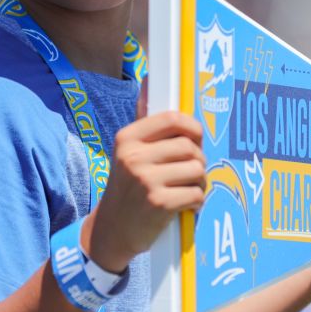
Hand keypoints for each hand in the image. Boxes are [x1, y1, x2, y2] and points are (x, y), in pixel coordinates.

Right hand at [84, 80, 205, 272]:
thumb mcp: (127, 153)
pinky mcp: (158, 203)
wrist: (111, 232)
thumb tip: (149, 79)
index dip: (194, 129)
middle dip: (198, 162)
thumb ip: (143, 122)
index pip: (174, 119)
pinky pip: (196, 194)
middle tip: (190, 174)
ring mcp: (146, 180)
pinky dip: (196, 202)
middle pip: (190, 147)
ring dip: (199, 183)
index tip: (195, 141)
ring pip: (197, 170)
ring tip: (186, 190)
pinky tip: (184, 207)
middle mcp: (134, 156)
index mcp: (128, 138)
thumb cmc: (126, 189)